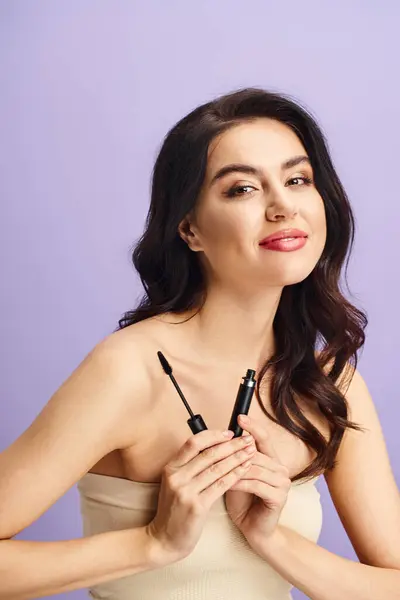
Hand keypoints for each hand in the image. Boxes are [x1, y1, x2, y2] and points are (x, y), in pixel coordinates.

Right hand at [145, 428, 256, 564]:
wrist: (164, 539)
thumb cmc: (174, 509)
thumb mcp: (175, 483)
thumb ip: (189, 466)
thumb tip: (213, 446)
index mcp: (171, 468)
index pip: (193, 443)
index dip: (213, 436)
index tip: (230, 433)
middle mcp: (177, 477)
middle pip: (208, 454)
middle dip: (231, 445)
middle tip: (247, 439)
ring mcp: (186, 492)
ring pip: (217, 469)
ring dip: (237, 458)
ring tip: (251, 452)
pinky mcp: (197, 506)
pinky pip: (220, 486)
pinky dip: (235, 475)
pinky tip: (245, 469)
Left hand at [224, 414, 291, 552]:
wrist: (253, 530)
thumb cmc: (243, 501)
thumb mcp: (236, 473)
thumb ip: (235, 456)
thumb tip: (222, 435)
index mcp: (271, 459)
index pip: (263, 438)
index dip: (252, 427)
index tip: (240, 417)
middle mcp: (281, 468)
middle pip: (256, 452)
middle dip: (234, 450)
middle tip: (216, 448)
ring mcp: (282, 483)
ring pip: (254, 467)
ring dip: (233, 467)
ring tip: (216, 467)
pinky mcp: (279, 497)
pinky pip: (256, 484)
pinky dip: (239, 483)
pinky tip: (226, 483)